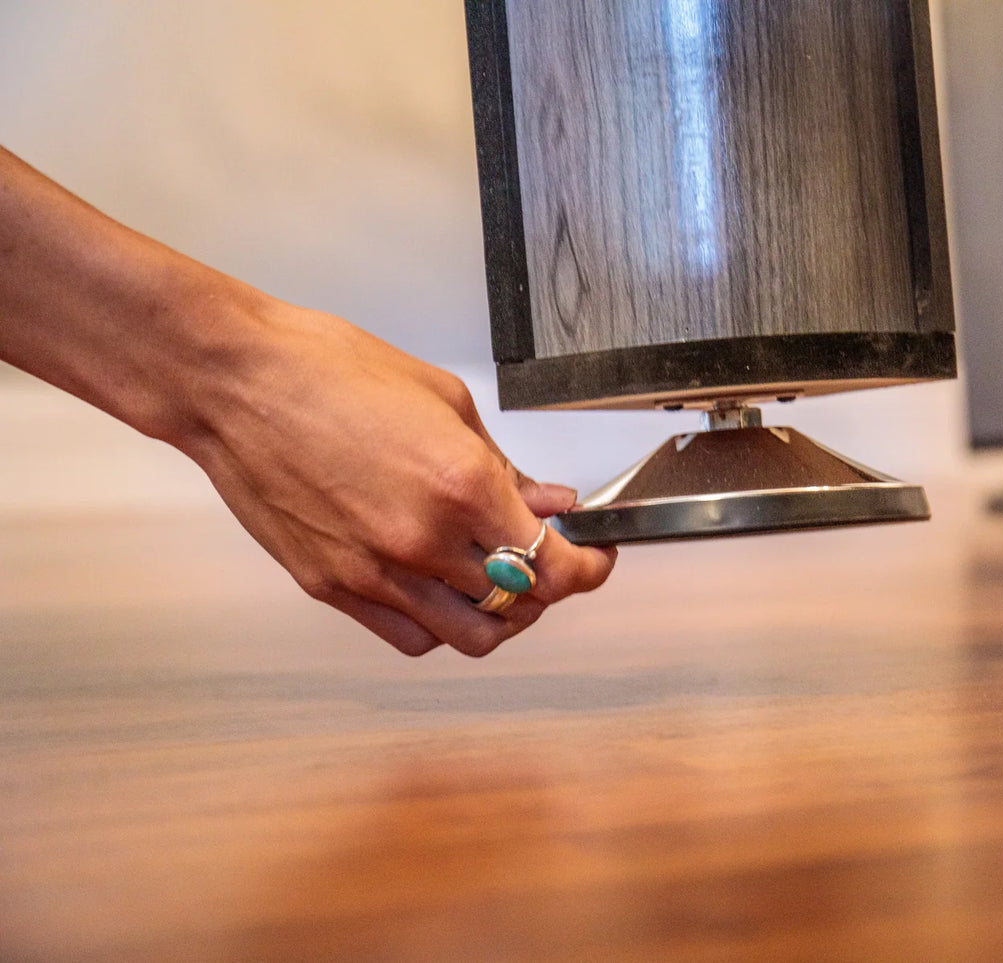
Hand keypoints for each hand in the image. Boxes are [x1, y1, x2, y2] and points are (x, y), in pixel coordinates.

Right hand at [182, 301, 616, 656]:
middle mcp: (423, 540)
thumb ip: (507, 466)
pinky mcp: (333, 588)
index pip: (555, 566)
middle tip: (545, 556)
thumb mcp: (446, 402)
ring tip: (496, 581)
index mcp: (462, 486)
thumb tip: (549, 501)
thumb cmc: (329, 372)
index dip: (589, 569)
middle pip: (521, 605)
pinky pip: (410, 637)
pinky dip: (440, 625)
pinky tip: (441, 591)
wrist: (235, 382)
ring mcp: (376, 572)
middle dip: (548, 585)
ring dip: (499, 617)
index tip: (595, 556)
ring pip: (470, 637)